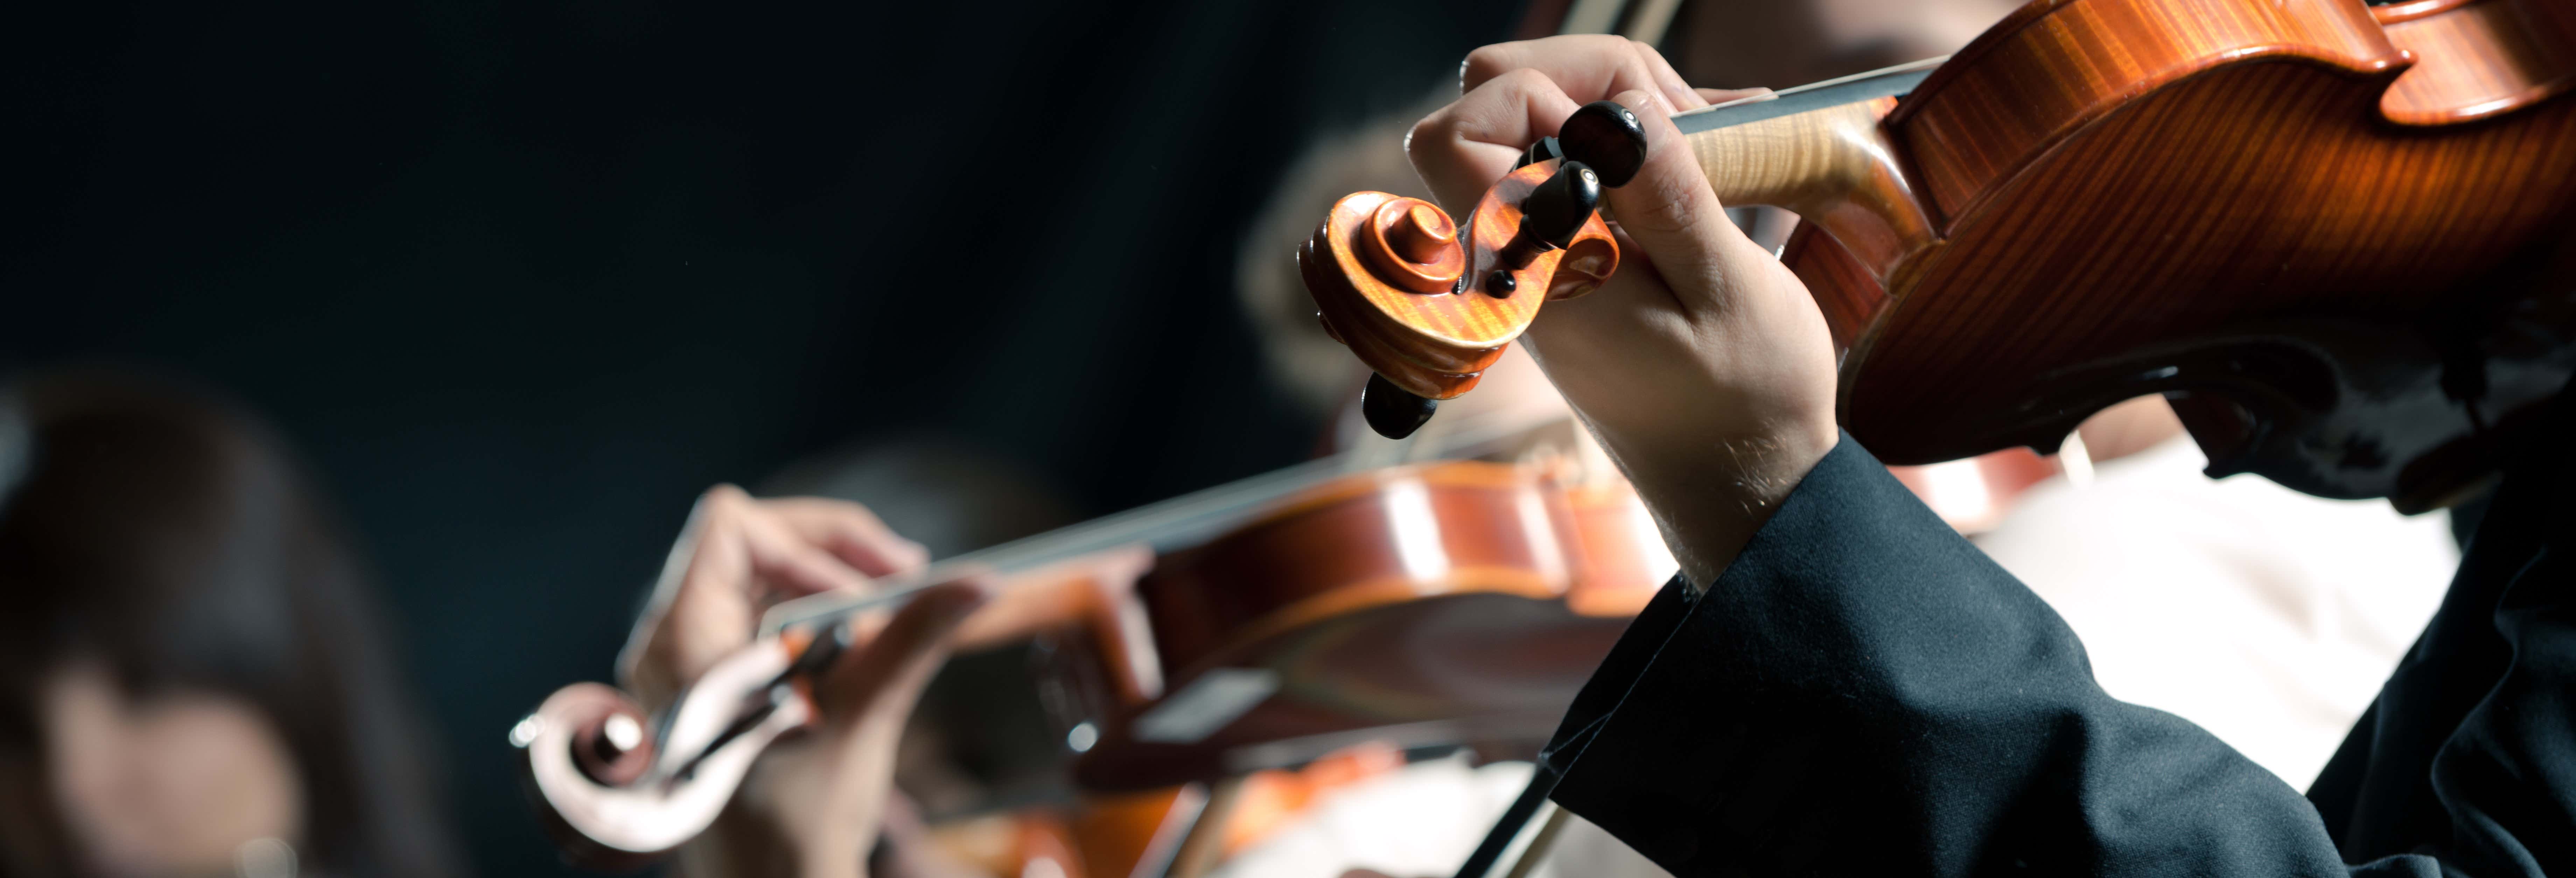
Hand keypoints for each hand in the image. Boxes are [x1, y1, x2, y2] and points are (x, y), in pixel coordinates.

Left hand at [620, 485, 993, 877]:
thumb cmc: (795, 821)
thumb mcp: (864, 713)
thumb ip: (918, 634)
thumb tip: (982, 581)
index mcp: (684, 642)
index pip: (733, 526)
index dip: (811, 539)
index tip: (873, 586)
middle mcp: (669, 643)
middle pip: (747, 541)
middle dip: (832, 552)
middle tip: (906, 575)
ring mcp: (685, 664)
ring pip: (755, 576)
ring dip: (828, 580)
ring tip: (893, 606)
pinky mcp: (710, 684)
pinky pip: (756, 615)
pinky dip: (812, 614)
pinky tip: (862, 640)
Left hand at [1408, 35, 1841, 583]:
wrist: (1741, 477)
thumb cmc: (1745, 398)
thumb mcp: (1729, 290)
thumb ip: (1667, 198)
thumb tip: (1618, 114)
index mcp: (1537, 272)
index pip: (1454, 136)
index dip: (1533, 97)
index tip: (1629, 130)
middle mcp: (1516, 258)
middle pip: (1487, 103)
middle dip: (1584, 79)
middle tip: (1684, 117)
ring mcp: (1537, 253)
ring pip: (1534, 122)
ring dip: (1620, 105)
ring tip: (1712, 138)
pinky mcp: (1568, 253)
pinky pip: (1572, 163)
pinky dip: (1631, 140)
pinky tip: (1707, 155)